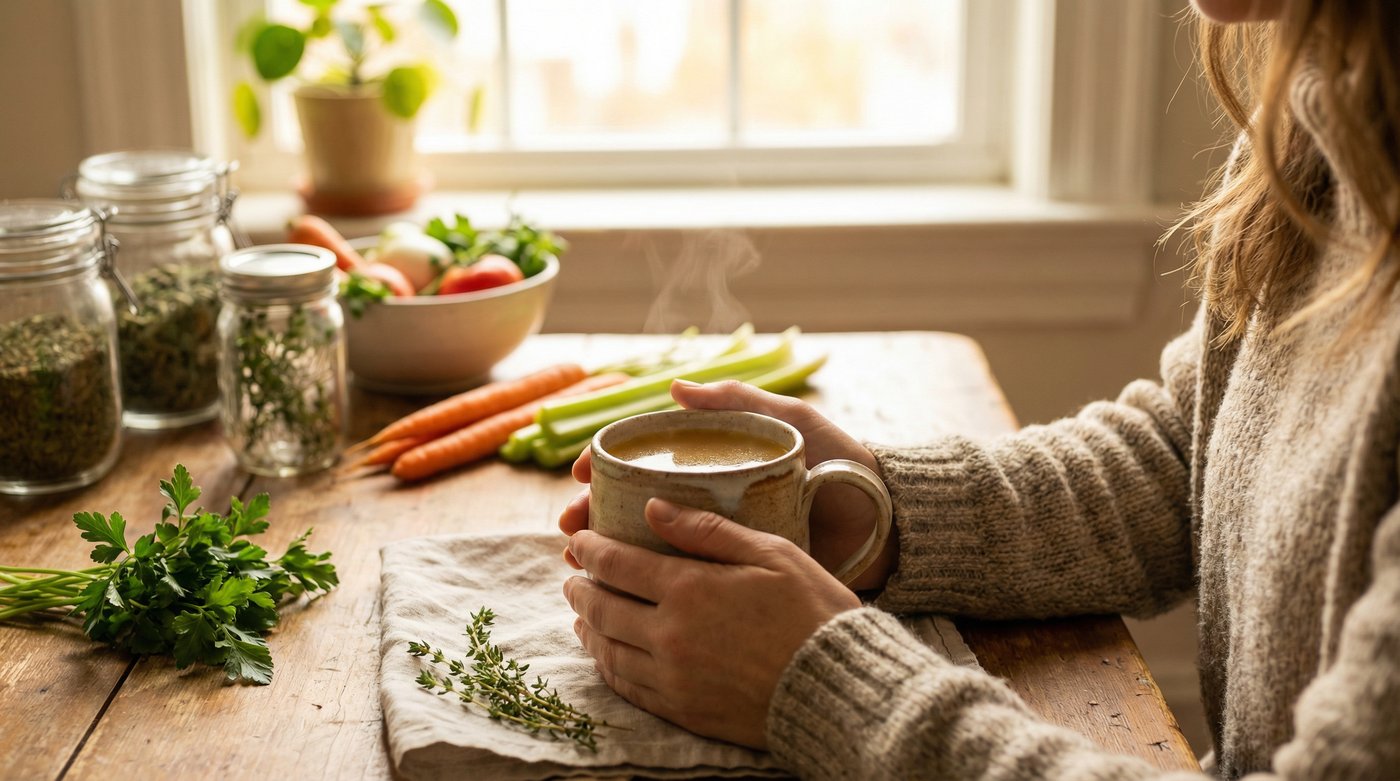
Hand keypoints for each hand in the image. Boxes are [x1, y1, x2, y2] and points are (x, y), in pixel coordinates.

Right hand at [558, 379, 897, 590]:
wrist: (889, 519)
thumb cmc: (842, 461)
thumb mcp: (791, 419)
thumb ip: (740, 399)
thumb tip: (676, 386)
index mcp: (715, 461)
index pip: (645, 460)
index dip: (605, 466)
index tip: (578, 475)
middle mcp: (708, 501)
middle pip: (634, 506)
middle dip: (593, 516)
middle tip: (571, 531)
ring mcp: (719, 540)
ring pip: (648, 547)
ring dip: (608, 553)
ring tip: (580, 562)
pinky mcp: (736, 577)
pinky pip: (683, 580)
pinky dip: (647, 586)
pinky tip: (619, 595)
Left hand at [563, 498, 860, 747]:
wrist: (838, 688)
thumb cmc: (814, 611)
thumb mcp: (771, 552)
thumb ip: (708, 528)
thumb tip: (652, 506)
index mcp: (689, 587)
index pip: (617, 563)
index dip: (591, 549)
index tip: (579, 540)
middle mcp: (669, 633)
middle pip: (601, 607)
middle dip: (581, 587)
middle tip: (573, 576)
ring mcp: (672, 676)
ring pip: (607, 649)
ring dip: (587, 627)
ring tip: (581, 614)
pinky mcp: (681, 708)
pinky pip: (627, 686)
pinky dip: (607, 666)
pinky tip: (607, 655)